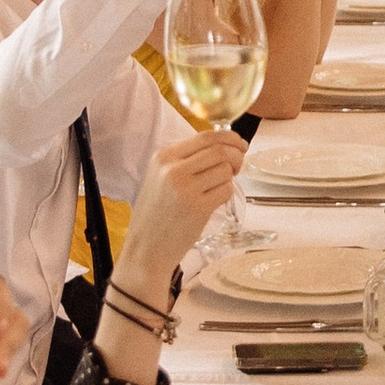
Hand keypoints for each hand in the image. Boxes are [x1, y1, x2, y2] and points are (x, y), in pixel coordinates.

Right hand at [117, 125, 248, 290]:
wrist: (146, 248)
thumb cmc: (156, 213)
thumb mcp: (161, 177)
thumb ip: (186, 160)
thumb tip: (225, 146)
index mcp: (163, 157)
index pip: (206, 136)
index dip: (229, 138)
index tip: (239, 144)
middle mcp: (173, 169)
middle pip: (221, 150)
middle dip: (237, 155)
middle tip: (238, 165)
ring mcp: (186, 189)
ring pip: (226, 170)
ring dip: (230, 178)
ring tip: (217, 188)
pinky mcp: (198, 208)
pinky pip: (226, 190)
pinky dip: (226, 194)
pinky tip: (213, 201)